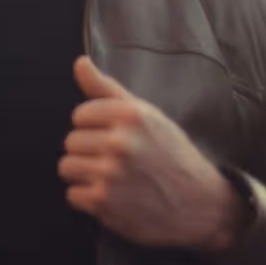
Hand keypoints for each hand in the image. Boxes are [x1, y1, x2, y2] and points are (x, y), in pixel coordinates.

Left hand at [57, 55, 245, 252]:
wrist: (198, 202)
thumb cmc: (169, 154)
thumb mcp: (144, 114)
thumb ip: (106, 88)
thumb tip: (79, 62)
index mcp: (131, 115)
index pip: (80, 115)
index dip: (95, 128)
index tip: (116, 138)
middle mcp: (121, 142)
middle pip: (71, 142)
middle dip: (90, 152)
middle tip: (118, 161)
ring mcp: (111, 173)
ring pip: (67, 167)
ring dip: (85, 175)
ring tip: (112, 178)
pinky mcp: (105, 202)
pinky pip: (72, 195)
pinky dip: (89, 199)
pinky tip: (114, 197)